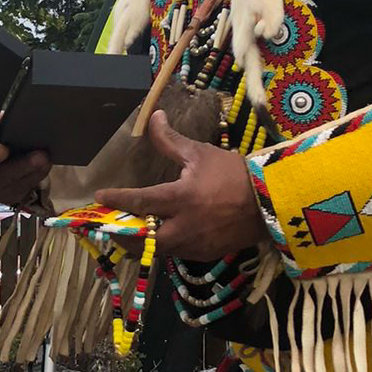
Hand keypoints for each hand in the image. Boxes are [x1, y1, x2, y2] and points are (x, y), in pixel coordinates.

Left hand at [96, 112, 266, 260]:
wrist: (272, 200)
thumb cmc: (234, 173)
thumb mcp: (201, 153)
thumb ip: (171, 140)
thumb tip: (155, 117)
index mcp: (182, 198)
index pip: (141, 201)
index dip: (117, 199)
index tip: (99, 197)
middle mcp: (186, 226)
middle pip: (143, 240)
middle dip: (123, 235)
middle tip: (110, 226)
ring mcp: (196, 244)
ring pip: (159, 250)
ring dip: (142, 243)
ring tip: (130, 231)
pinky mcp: (206, 255)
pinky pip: (178, 254)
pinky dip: (165, 247)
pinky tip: (159, 236)